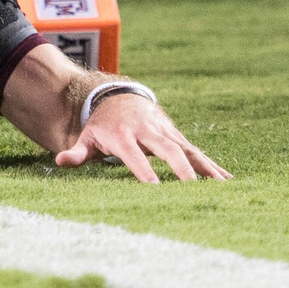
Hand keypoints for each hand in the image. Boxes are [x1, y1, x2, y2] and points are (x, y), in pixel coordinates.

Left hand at [55, 93, 231, 182]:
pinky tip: (229, 181)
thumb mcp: (87, 137)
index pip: (133, 154)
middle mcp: (148, 132)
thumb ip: (76, 152)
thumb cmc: (101, 126)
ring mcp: (165, 132)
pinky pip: (196, 152)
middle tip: (192, 188)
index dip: (143, 170)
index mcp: (123, 135)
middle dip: (180, 167)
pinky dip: (212, 165)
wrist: (120, 98)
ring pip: (187, 149)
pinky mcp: (177, 136)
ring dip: (205, 168)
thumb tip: (59, 162)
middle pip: (167, 149)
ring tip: (221, 187)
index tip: (153, 188)